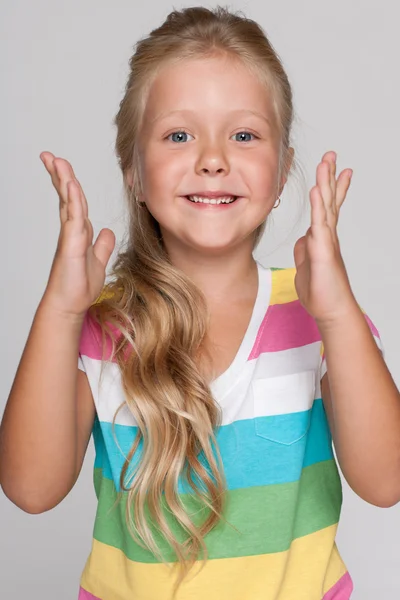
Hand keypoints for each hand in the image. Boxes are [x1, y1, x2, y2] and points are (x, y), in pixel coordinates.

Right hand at [39, 152, 115, 317]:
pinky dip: (73, 199)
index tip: (62, 168)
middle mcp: (73, 230)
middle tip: (50, 156)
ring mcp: (70, 235)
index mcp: (79, 232)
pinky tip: (71, 184)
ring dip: (63, 180)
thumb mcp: (98, 262)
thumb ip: (103, 245)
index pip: (75, 202)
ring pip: (68, 202)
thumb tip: (107, 231)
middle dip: (60, 175)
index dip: (70, 184)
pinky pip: (73, 216)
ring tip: (55, 161)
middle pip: (67, 196)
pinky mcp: (71, 243)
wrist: (70, 305)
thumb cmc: (79, 286)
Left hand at [293, 150, 357, 324]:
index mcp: (322, 238)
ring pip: (325, 206)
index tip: (333, 169)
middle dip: (329, 176)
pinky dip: (318, 206)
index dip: (330, 187)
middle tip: (331, 155)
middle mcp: (327, 235)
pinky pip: (319, 224)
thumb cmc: (320, 291)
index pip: (326, 207)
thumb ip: (305, 250)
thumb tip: (303, 239)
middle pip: (328, 200)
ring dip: (325, 183)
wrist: (330, 310)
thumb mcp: (306, 266)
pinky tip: (317, 190)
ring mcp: (327, 241)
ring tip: (327, 162)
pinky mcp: (323, 251)